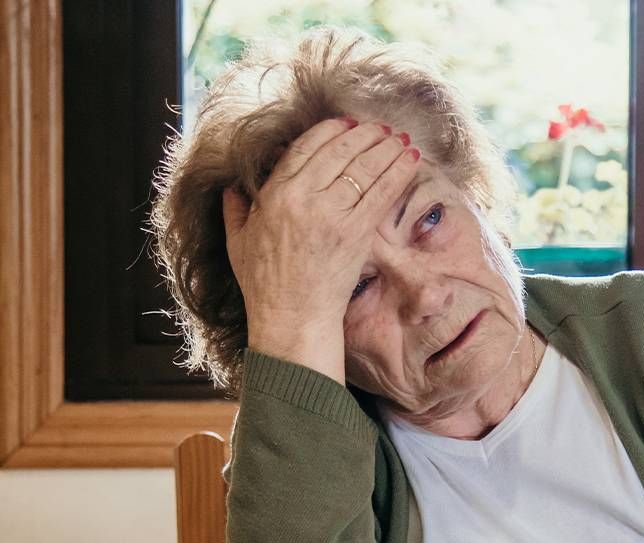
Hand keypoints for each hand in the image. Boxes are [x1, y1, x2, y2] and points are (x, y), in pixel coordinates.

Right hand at [222, 117, 420, 381]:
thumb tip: (233, 185)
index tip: (348, 122)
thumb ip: (235, 208)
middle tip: (381, 127)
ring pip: (365, 167)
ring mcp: (333, 214)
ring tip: (400, 138)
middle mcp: (304, 198)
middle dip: (366, 133)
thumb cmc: (264, 284)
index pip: (307, 146)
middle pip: (341, 150)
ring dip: (387, 147)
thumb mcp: (238, 241)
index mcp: (275, 194)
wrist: (293, 319)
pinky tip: (409, 159)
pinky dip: (398, 172)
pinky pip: (382, 192)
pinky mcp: (357, 232)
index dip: (332, 129)